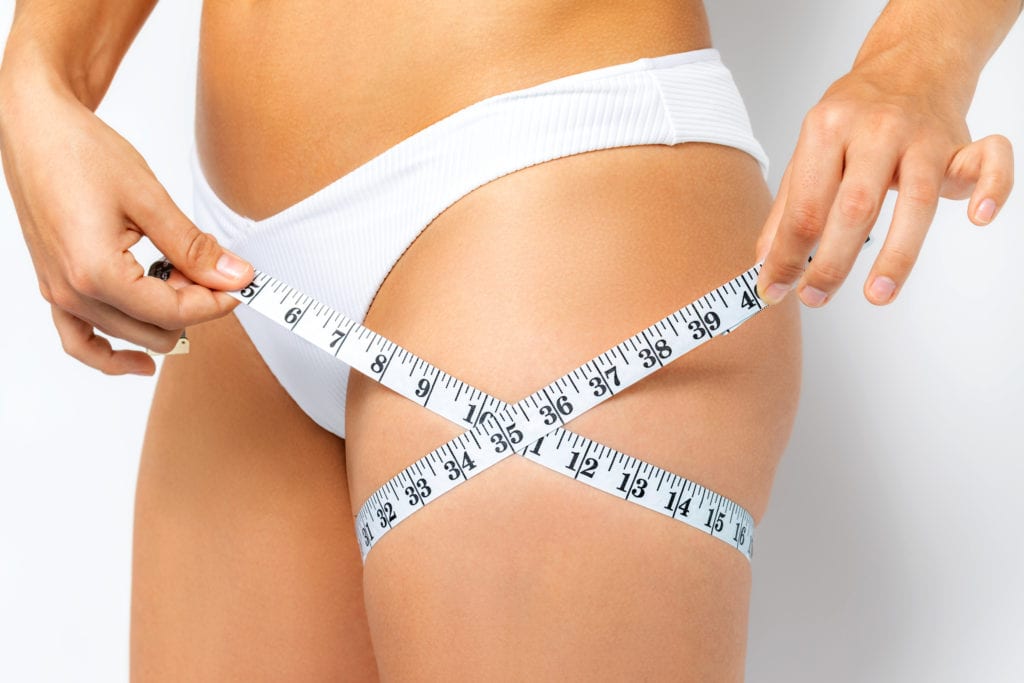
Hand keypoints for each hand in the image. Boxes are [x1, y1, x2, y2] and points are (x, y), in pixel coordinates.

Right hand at [0, 72, 252, 374]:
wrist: (33, 129)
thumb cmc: (79, 152)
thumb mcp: (149, 198)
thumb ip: (193, 246)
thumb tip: (234, 275)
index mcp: (96, 272)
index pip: (173, 313)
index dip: (217, 302)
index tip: (242, 284)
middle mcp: (72, 293)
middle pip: (155, 331)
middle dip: (194, 307)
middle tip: (214, 271)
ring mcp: (59, 295)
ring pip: (128, 337)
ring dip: (164, 320)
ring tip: (184, 280)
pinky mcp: (55, 289)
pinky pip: (81, 342)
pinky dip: (113, 354)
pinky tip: (142, 359)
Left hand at [755, 64, 1013, 307]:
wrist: (910, 64)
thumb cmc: (855, 119)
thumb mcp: (810, 152)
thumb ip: (789, 208)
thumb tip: (765, 265)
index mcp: (826, 129)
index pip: (803, 205)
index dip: (786, 254)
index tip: (774, 290)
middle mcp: (875, 129)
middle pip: (854, 206)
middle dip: (831, 262)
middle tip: (815, 298)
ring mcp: (922, 135)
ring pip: (915, 200)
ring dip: (896, 254)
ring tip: (877, 295)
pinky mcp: (962, 141)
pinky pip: (990, 160)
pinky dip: (992, 188)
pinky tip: (977, 219)